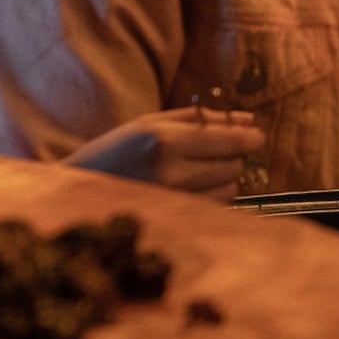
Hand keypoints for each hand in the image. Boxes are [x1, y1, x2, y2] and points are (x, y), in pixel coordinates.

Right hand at [63, 107, 267, 200]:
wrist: (83, 187)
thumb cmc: (120, 148)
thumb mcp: (153, 122)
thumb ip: (202, 119)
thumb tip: (249, 119)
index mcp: (165, 140)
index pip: (230, 141)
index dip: (250, 139)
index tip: (254, 137)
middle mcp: (172, 172)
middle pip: (234, 165)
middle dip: (231, 157)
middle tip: (209, 152)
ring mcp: (175, 201)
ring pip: (230, 189)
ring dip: (223, 179)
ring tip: (196, 171)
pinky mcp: (177, 220)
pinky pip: (216, 207)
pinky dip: (213, 196)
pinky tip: (191, 189)